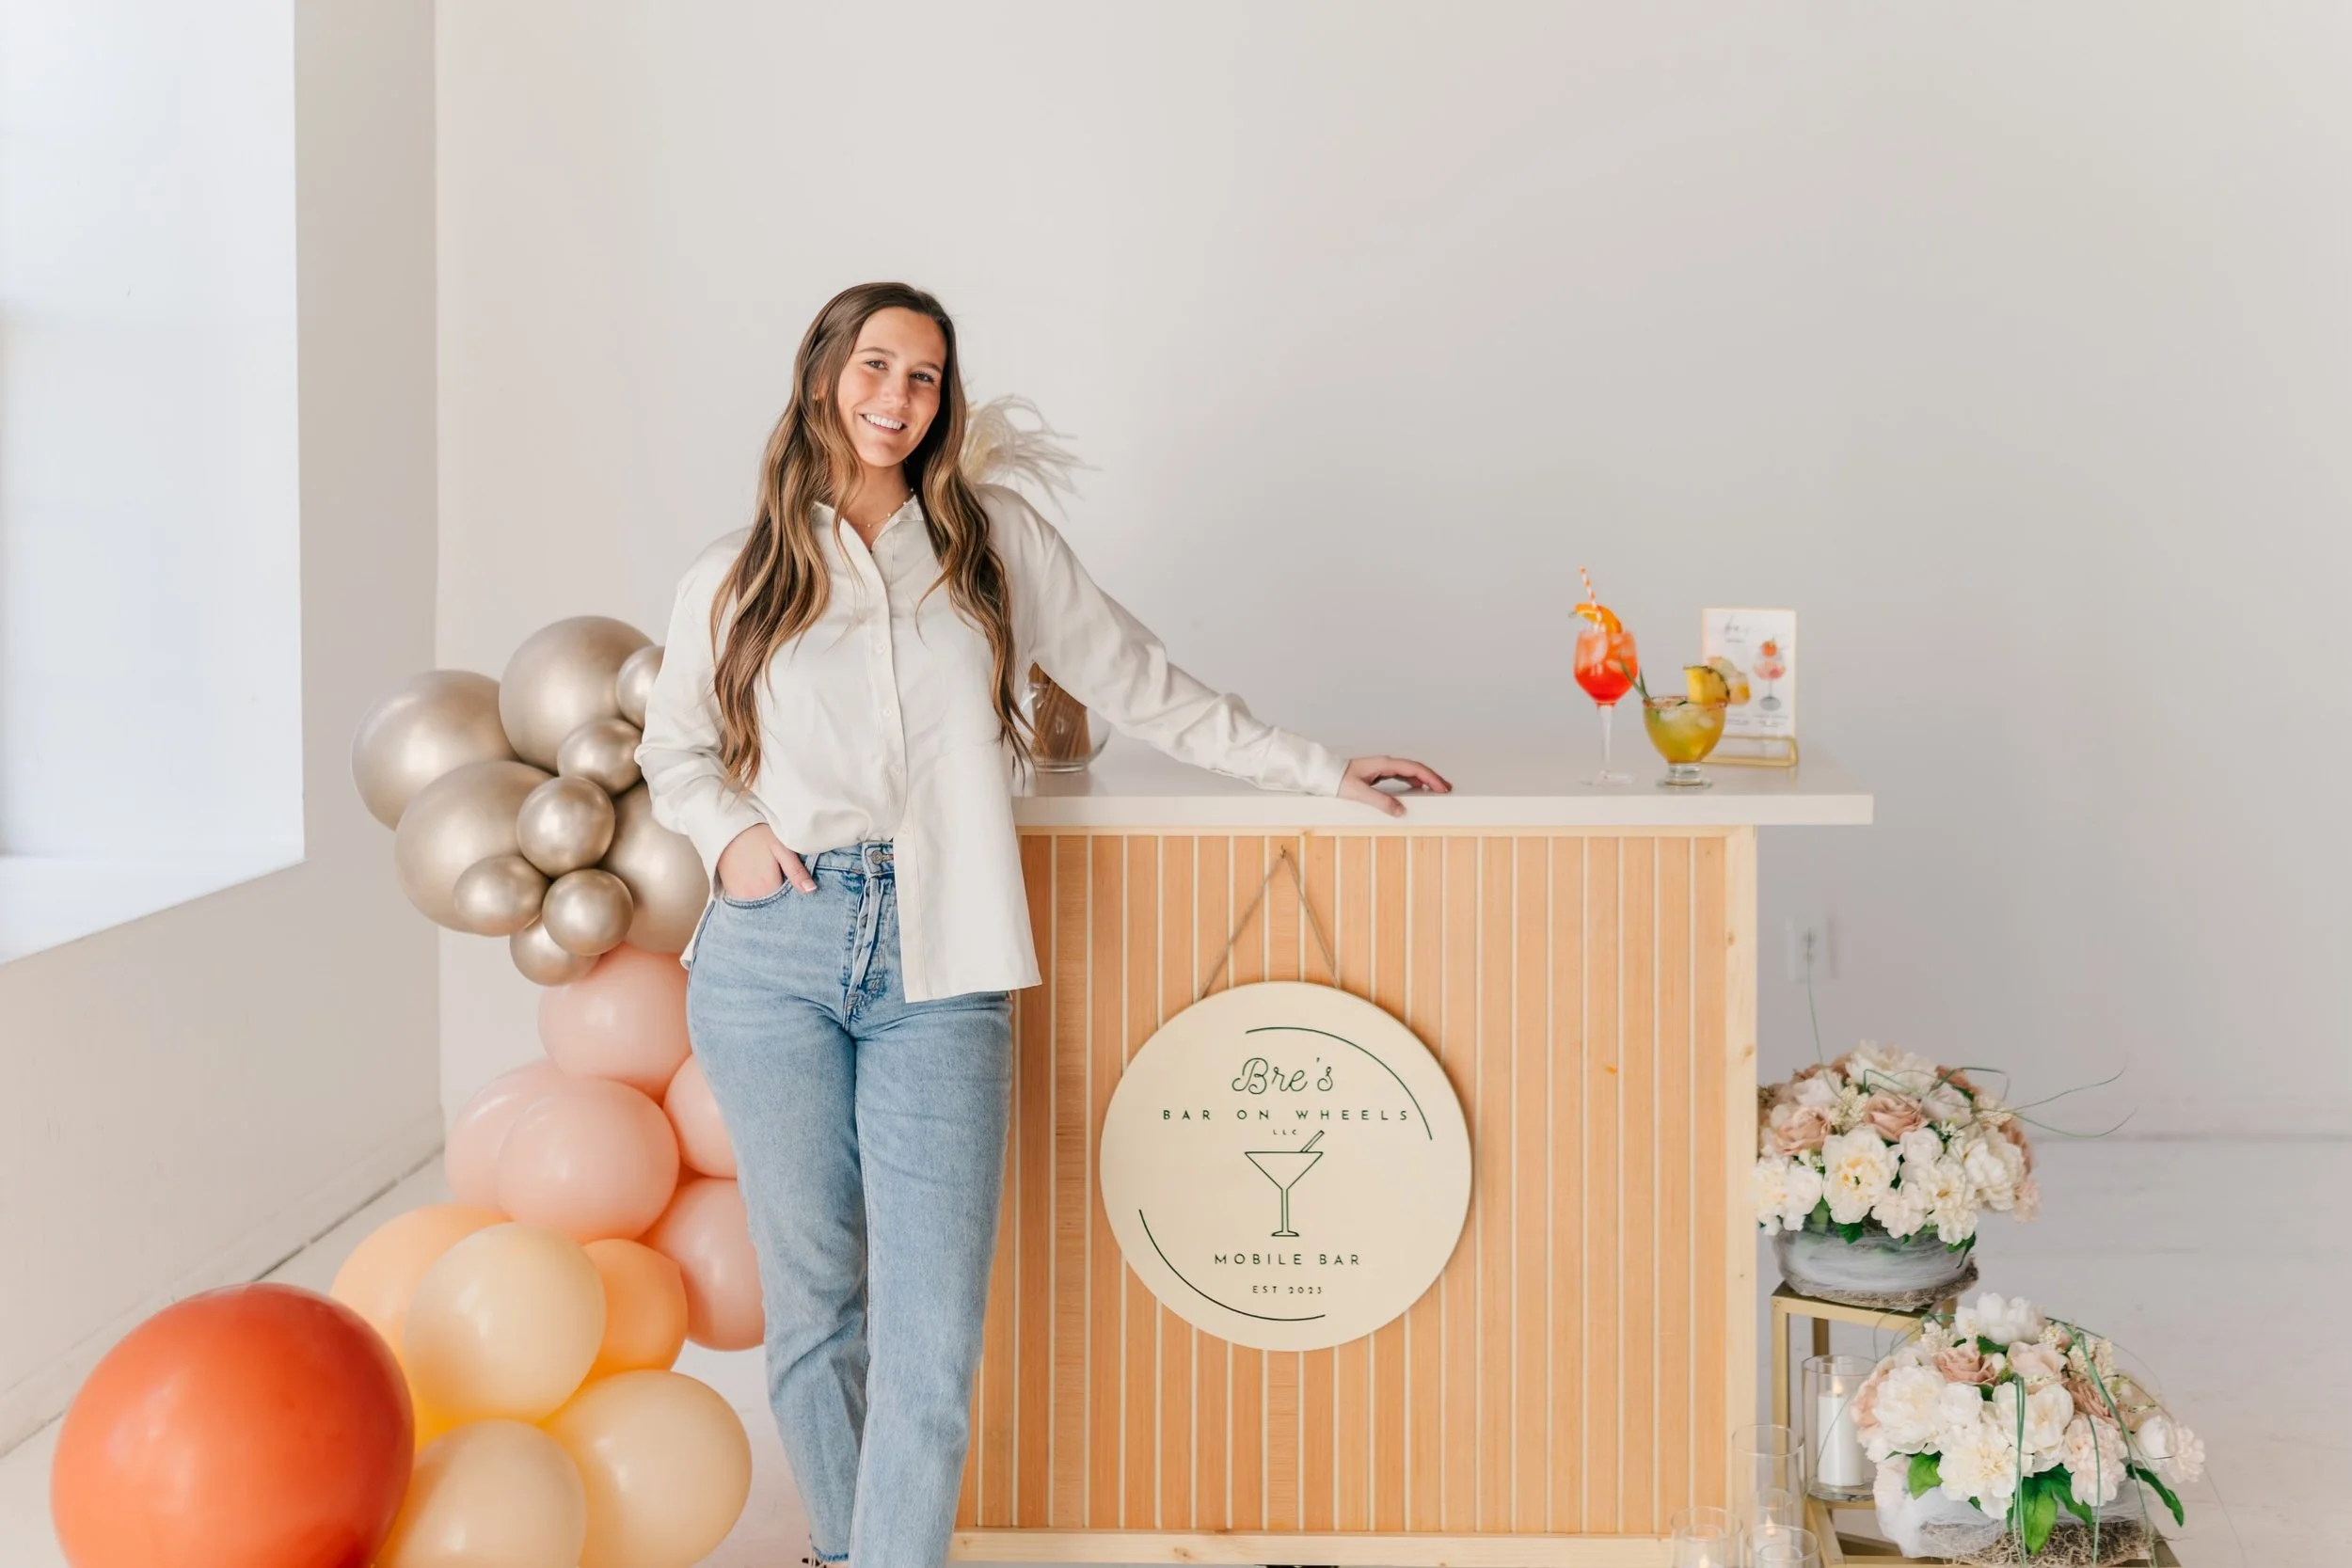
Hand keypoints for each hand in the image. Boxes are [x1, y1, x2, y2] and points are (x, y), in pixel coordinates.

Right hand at [716, 823, 815, 898]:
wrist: (726, 828)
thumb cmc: (757, 835)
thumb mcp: (781, 849)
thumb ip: (796, 871)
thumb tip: (811, 891)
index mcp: (769, 886)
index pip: (787, 903)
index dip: (793, 896)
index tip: (793, 887)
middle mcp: (753, 896)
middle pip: (773, 906)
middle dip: (780, 900)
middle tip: (779, 878)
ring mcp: (739, 895)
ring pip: (760, 906)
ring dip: (766, 899)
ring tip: (767, 879)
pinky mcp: (730, 892)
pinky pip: (746, 902)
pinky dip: (753, 897)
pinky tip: (757, 883)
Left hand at [1337, 755, 1452, 817]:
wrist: (1325, 775)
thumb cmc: (1338, 781)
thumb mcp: (1359, 793)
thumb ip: (1380, 801)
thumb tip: (1400, 810)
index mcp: (1384, 764)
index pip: (1414, 768)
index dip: (1431, 778)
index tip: (1442, 787)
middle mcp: (1386, 763)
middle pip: (1416, 768)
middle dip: (1433, 777)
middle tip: (1447, 788)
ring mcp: (1384, 768)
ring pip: (1411, 771)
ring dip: (1426, 779)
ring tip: (1439, 789)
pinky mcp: (1380, 774)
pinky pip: (1403, 776)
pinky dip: (1415, 781)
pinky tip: (1421, 789)